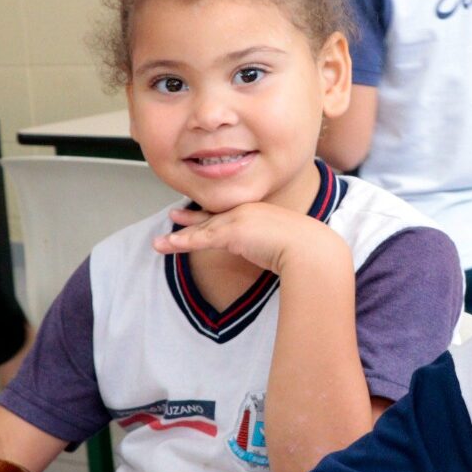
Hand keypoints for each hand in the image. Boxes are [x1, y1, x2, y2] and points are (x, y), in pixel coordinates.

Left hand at [152, 202, 347, 275]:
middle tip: (175, 215)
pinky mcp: (231, 233)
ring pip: (202, 229)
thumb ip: (283, 247)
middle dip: (192, 218)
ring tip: (159, 243)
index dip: (216, 215)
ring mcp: (238, 220)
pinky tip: (165, 246)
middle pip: (213, 216)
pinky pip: (199, 239)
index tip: (203, 214)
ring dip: (179, 237)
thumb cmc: (310, 250)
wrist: (311, 249)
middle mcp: (248, 211)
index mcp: (263, 212)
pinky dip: (180, 243)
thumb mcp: (294, 245)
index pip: (233, 213)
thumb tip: (284, 260)